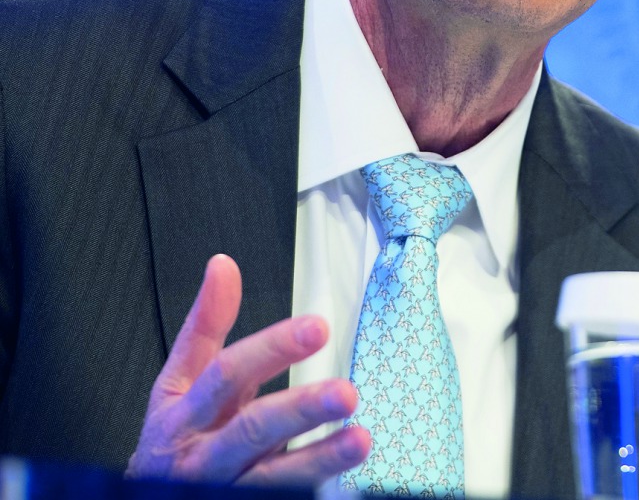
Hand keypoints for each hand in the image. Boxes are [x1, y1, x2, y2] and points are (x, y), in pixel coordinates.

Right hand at [126, 254, 370, 485]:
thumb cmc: (174, 436)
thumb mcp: (178, 380)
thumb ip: (205, 325)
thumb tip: (223, 266)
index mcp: (186, 412)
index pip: (229, 374)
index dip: (272, 349)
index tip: (317, 327)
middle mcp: (204, 456)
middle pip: (253, 430)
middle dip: (300, 410)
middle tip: (346, 393)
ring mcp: (224, 491)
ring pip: (273, 479)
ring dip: (319, 460)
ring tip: (360, 440)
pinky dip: (310, 491)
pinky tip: (343, 482)